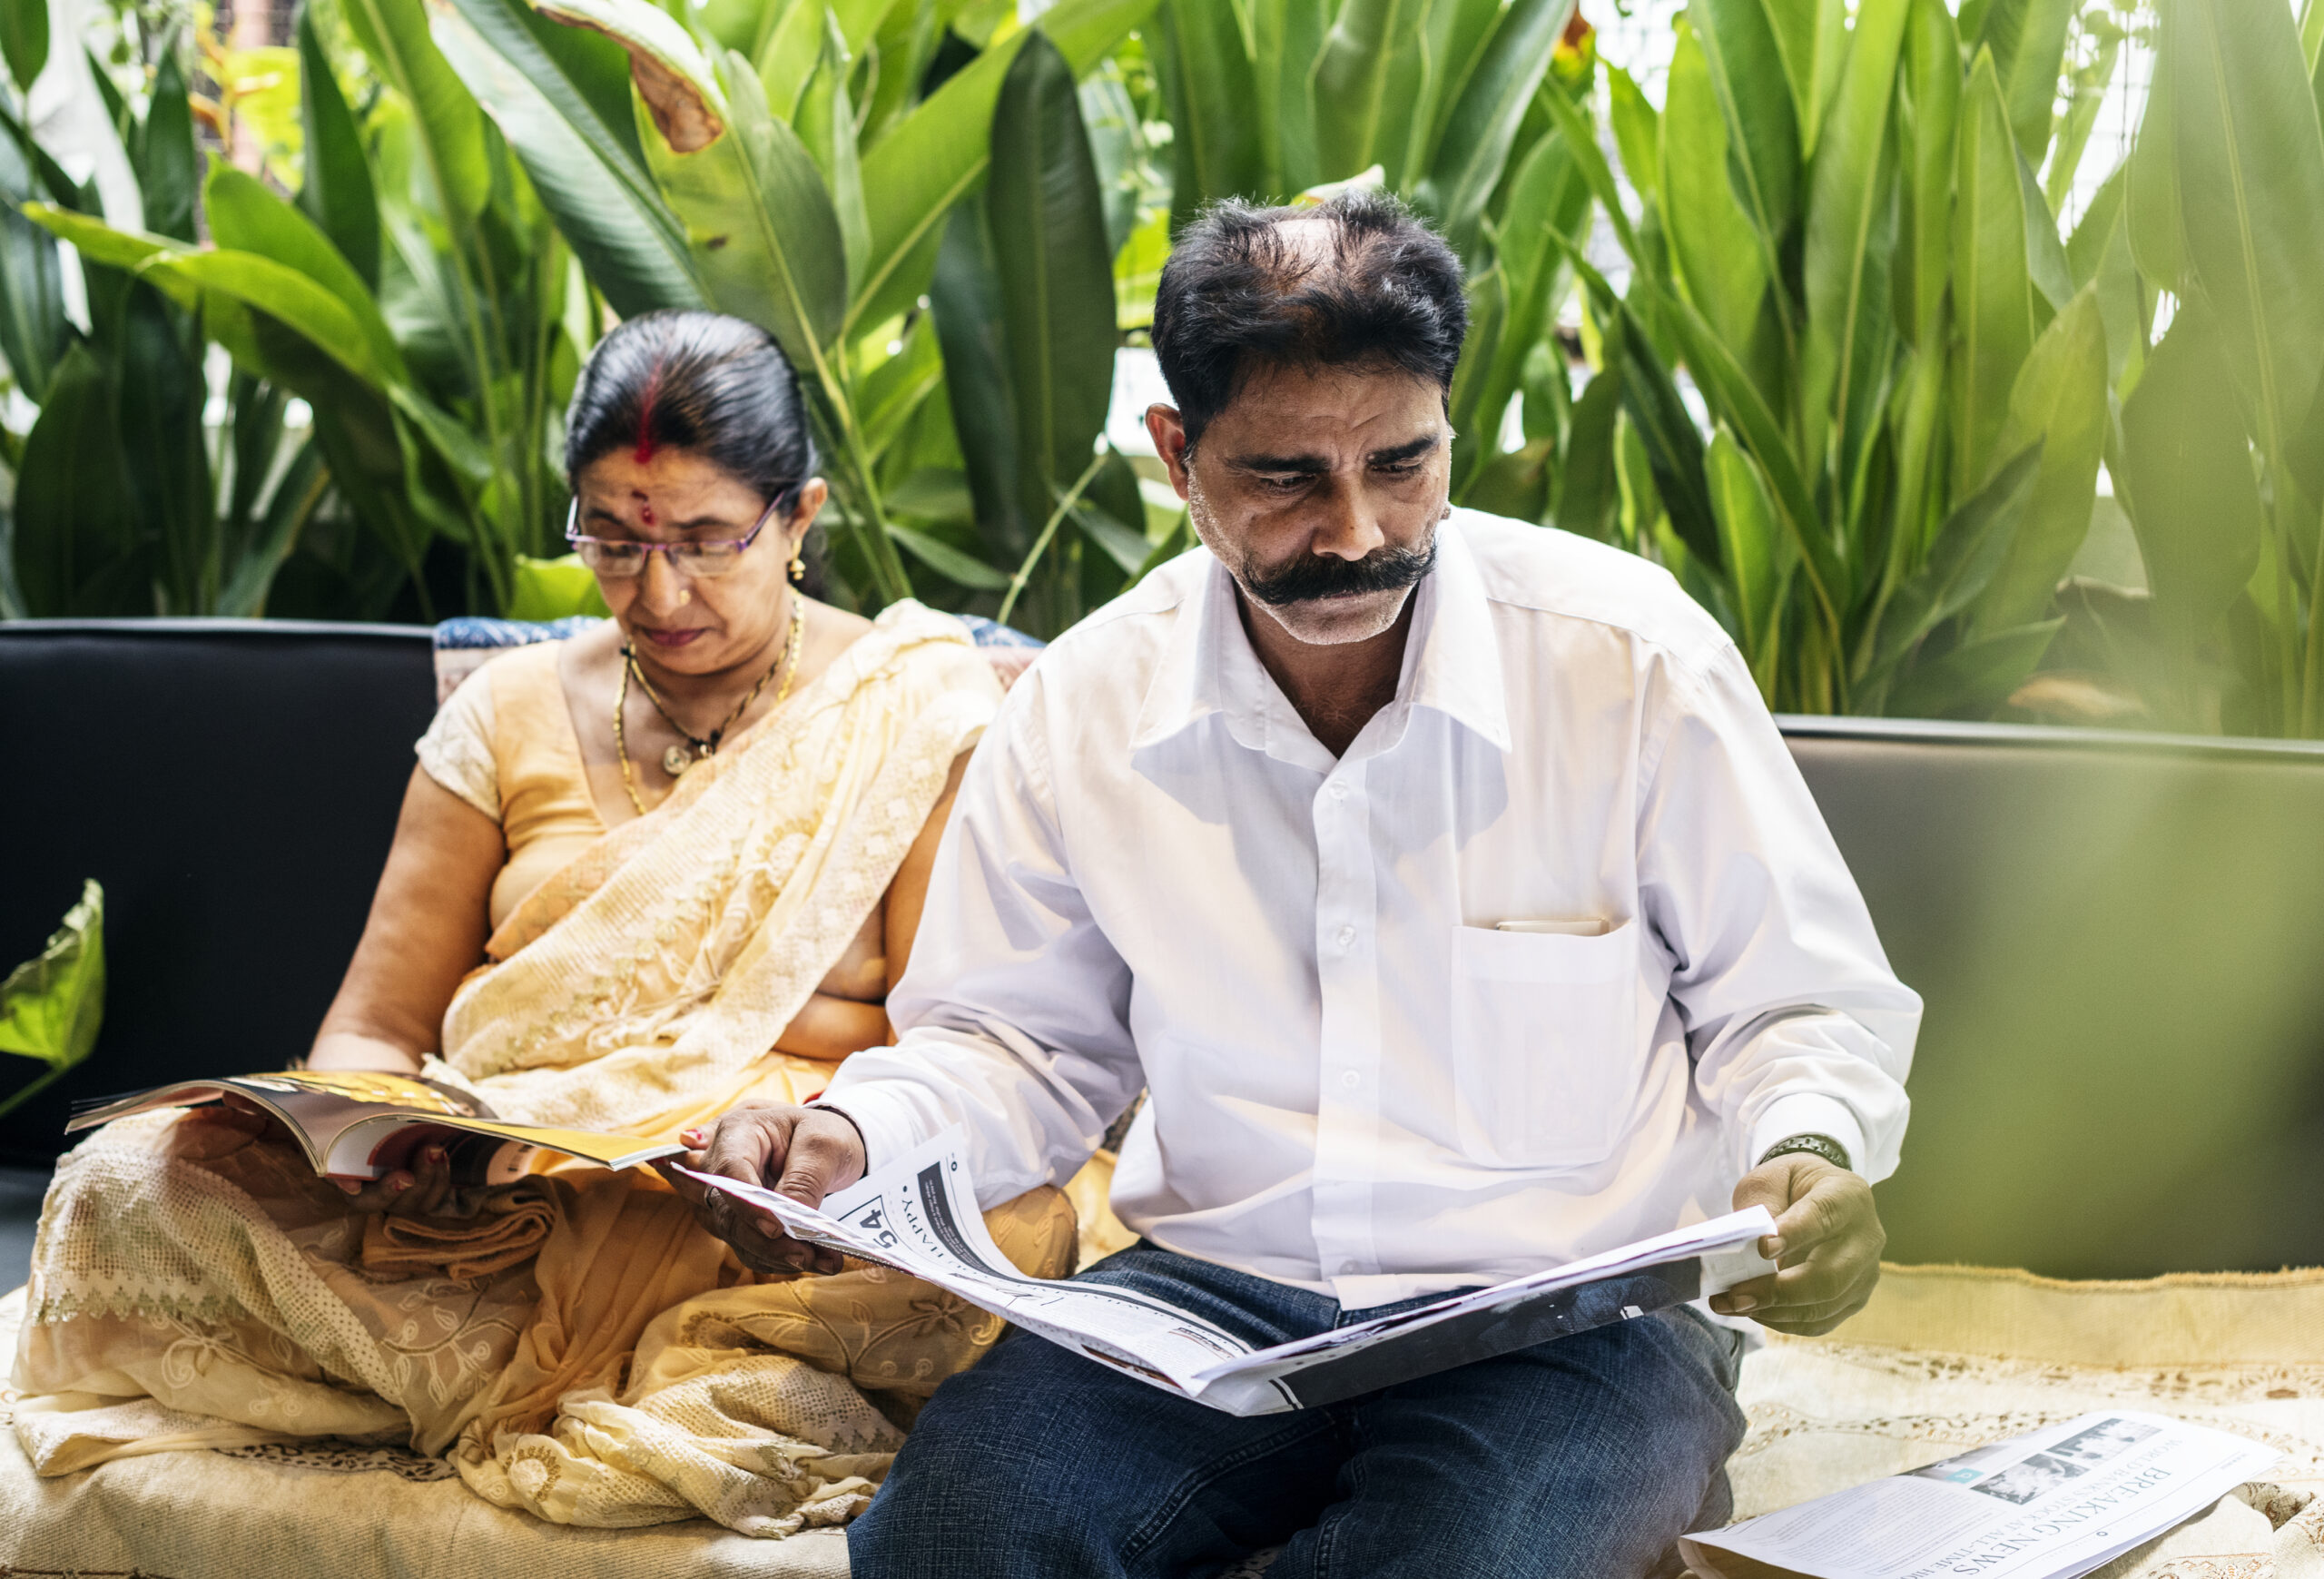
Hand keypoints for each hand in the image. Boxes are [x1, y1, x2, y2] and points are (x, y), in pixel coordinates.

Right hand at [187, 1096, 457, 1215]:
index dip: (350, 1188)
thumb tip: (228, 1101)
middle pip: (384, 1204)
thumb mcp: (294, 1101)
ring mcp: (401, 1182)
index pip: (342, 1190)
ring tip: (435, 1151)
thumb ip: (262, 1107)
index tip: (353, 1183)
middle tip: (407, 1174)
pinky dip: (447, 1178)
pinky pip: (441, 1189)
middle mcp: (369, 1187)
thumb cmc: (326, 1099)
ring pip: (418, 1200)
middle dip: (398, 1194)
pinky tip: (452, 1156)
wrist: (369, 1081)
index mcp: (336, 1174)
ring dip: (430, 1182)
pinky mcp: (428, 1173)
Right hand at [655, 1100, 867, 1276]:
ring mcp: (726, 1195)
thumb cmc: (825, 1133)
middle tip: (806, 1255)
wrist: (830, 1147)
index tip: (775, 1229)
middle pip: (727, 1211)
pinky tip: (814, 1260)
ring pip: (735, 1235)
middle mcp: (721, 1163)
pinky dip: (779, 1259)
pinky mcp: (738, 1220)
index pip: (728, 1170)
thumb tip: (789, 1219)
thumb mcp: (824, 1144)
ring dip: (776, 1256)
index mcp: (738, 1131)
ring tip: (823, 1261)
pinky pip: (749, 1247)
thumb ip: (805, 1178)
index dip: (747, 1204)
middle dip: (766, 1241)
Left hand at [1708, 1154, 1884, 1335]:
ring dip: (1774, 1311)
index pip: (1822, 1217)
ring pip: (1825, 1305)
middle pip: (1829, 1275)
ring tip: (1733, 1304)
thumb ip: (1762, 1207)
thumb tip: (1751, 1251)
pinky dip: (1783, 1321)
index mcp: (1846, 1197)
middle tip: (1736, 1295)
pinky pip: (1820, 1322)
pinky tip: (1755, 1311)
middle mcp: (1865, 1238)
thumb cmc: (1791, 1186)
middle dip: (1779, 1290)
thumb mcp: (1771, 1179)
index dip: (1794, 1235)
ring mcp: (1865, 1273)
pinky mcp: (1855, 1299)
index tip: (1762, 1248)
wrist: (1820, 1196)